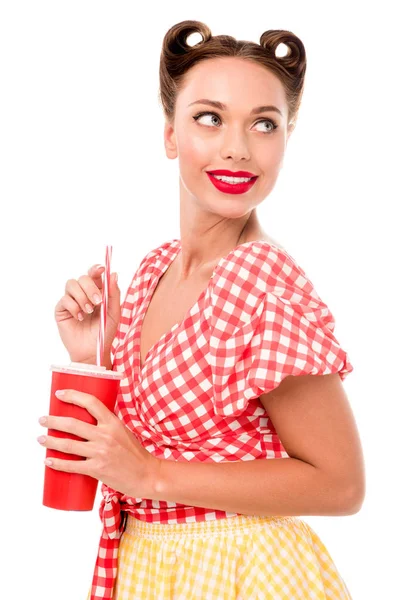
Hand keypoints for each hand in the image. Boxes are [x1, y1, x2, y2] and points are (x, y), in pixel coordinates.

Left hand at [37, 389, 160, 498]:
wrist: (147, 475)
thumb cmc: (135, 454)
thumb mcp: (123, 432)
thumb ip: (107, 426)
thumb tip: (87, 421)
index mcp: (113, 423)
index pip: (91, 403)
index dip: (73, 396)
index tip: (60, 394)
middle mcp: (106, 435)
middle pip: (73, 424)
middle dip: (53, 420)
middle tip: (42, 419)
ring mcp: (101, 452)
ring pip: (69, 445)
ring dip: (51, 441)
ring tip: (41, 438)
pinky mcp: (97, 469)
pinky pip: (72, 466)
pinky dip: (57, 463)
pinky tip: (48, 460)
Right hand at [54, 264, 120, 363]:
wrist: (93, 351)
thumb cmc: (104, 333)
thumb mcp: (114, 313)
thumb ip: (114, 294)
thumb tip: (113, 274)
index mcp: (97, 292)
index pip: (94, 275)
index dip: (96, 269)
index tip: (101, 269)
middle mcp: (83, 293)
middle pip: (83, 277)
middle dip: (90, 287)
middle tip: (98, 301)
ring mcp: (71, 301)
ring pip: (71, 284)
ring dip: (82, 297)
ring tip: (89, 311)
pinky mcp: (61, 310)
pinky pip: (64, 299)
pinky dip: (74, 307)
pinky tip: (80, 317)